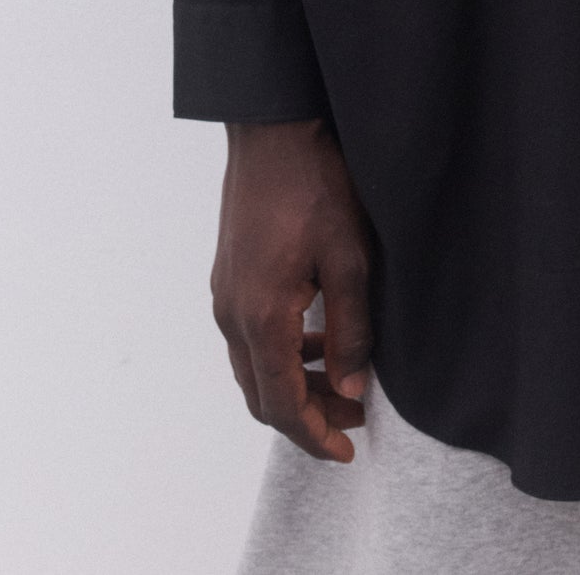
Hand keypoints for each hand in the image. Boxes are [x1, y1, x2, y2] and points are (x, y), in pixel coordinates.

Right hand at [212, 118, 372, 461]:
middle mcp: (231, 314)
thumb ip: (351, 328)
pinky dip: (282, 353)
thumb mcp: (350, 258)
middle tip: (354, 419)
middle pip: (261, 395)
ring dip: (295, 384)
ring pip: (253, 367)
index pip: (282, 404)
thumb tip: (352, 387)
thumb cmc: (315, 185)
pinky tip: (319, 335)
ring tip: (344, 378)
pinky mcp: (229, 276)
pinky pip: (249, 337)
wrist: (273, 129)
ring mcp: (225, 295)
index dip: (315, 435)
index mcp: (260, 316)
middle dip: (307, 416)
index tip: (348, 450)